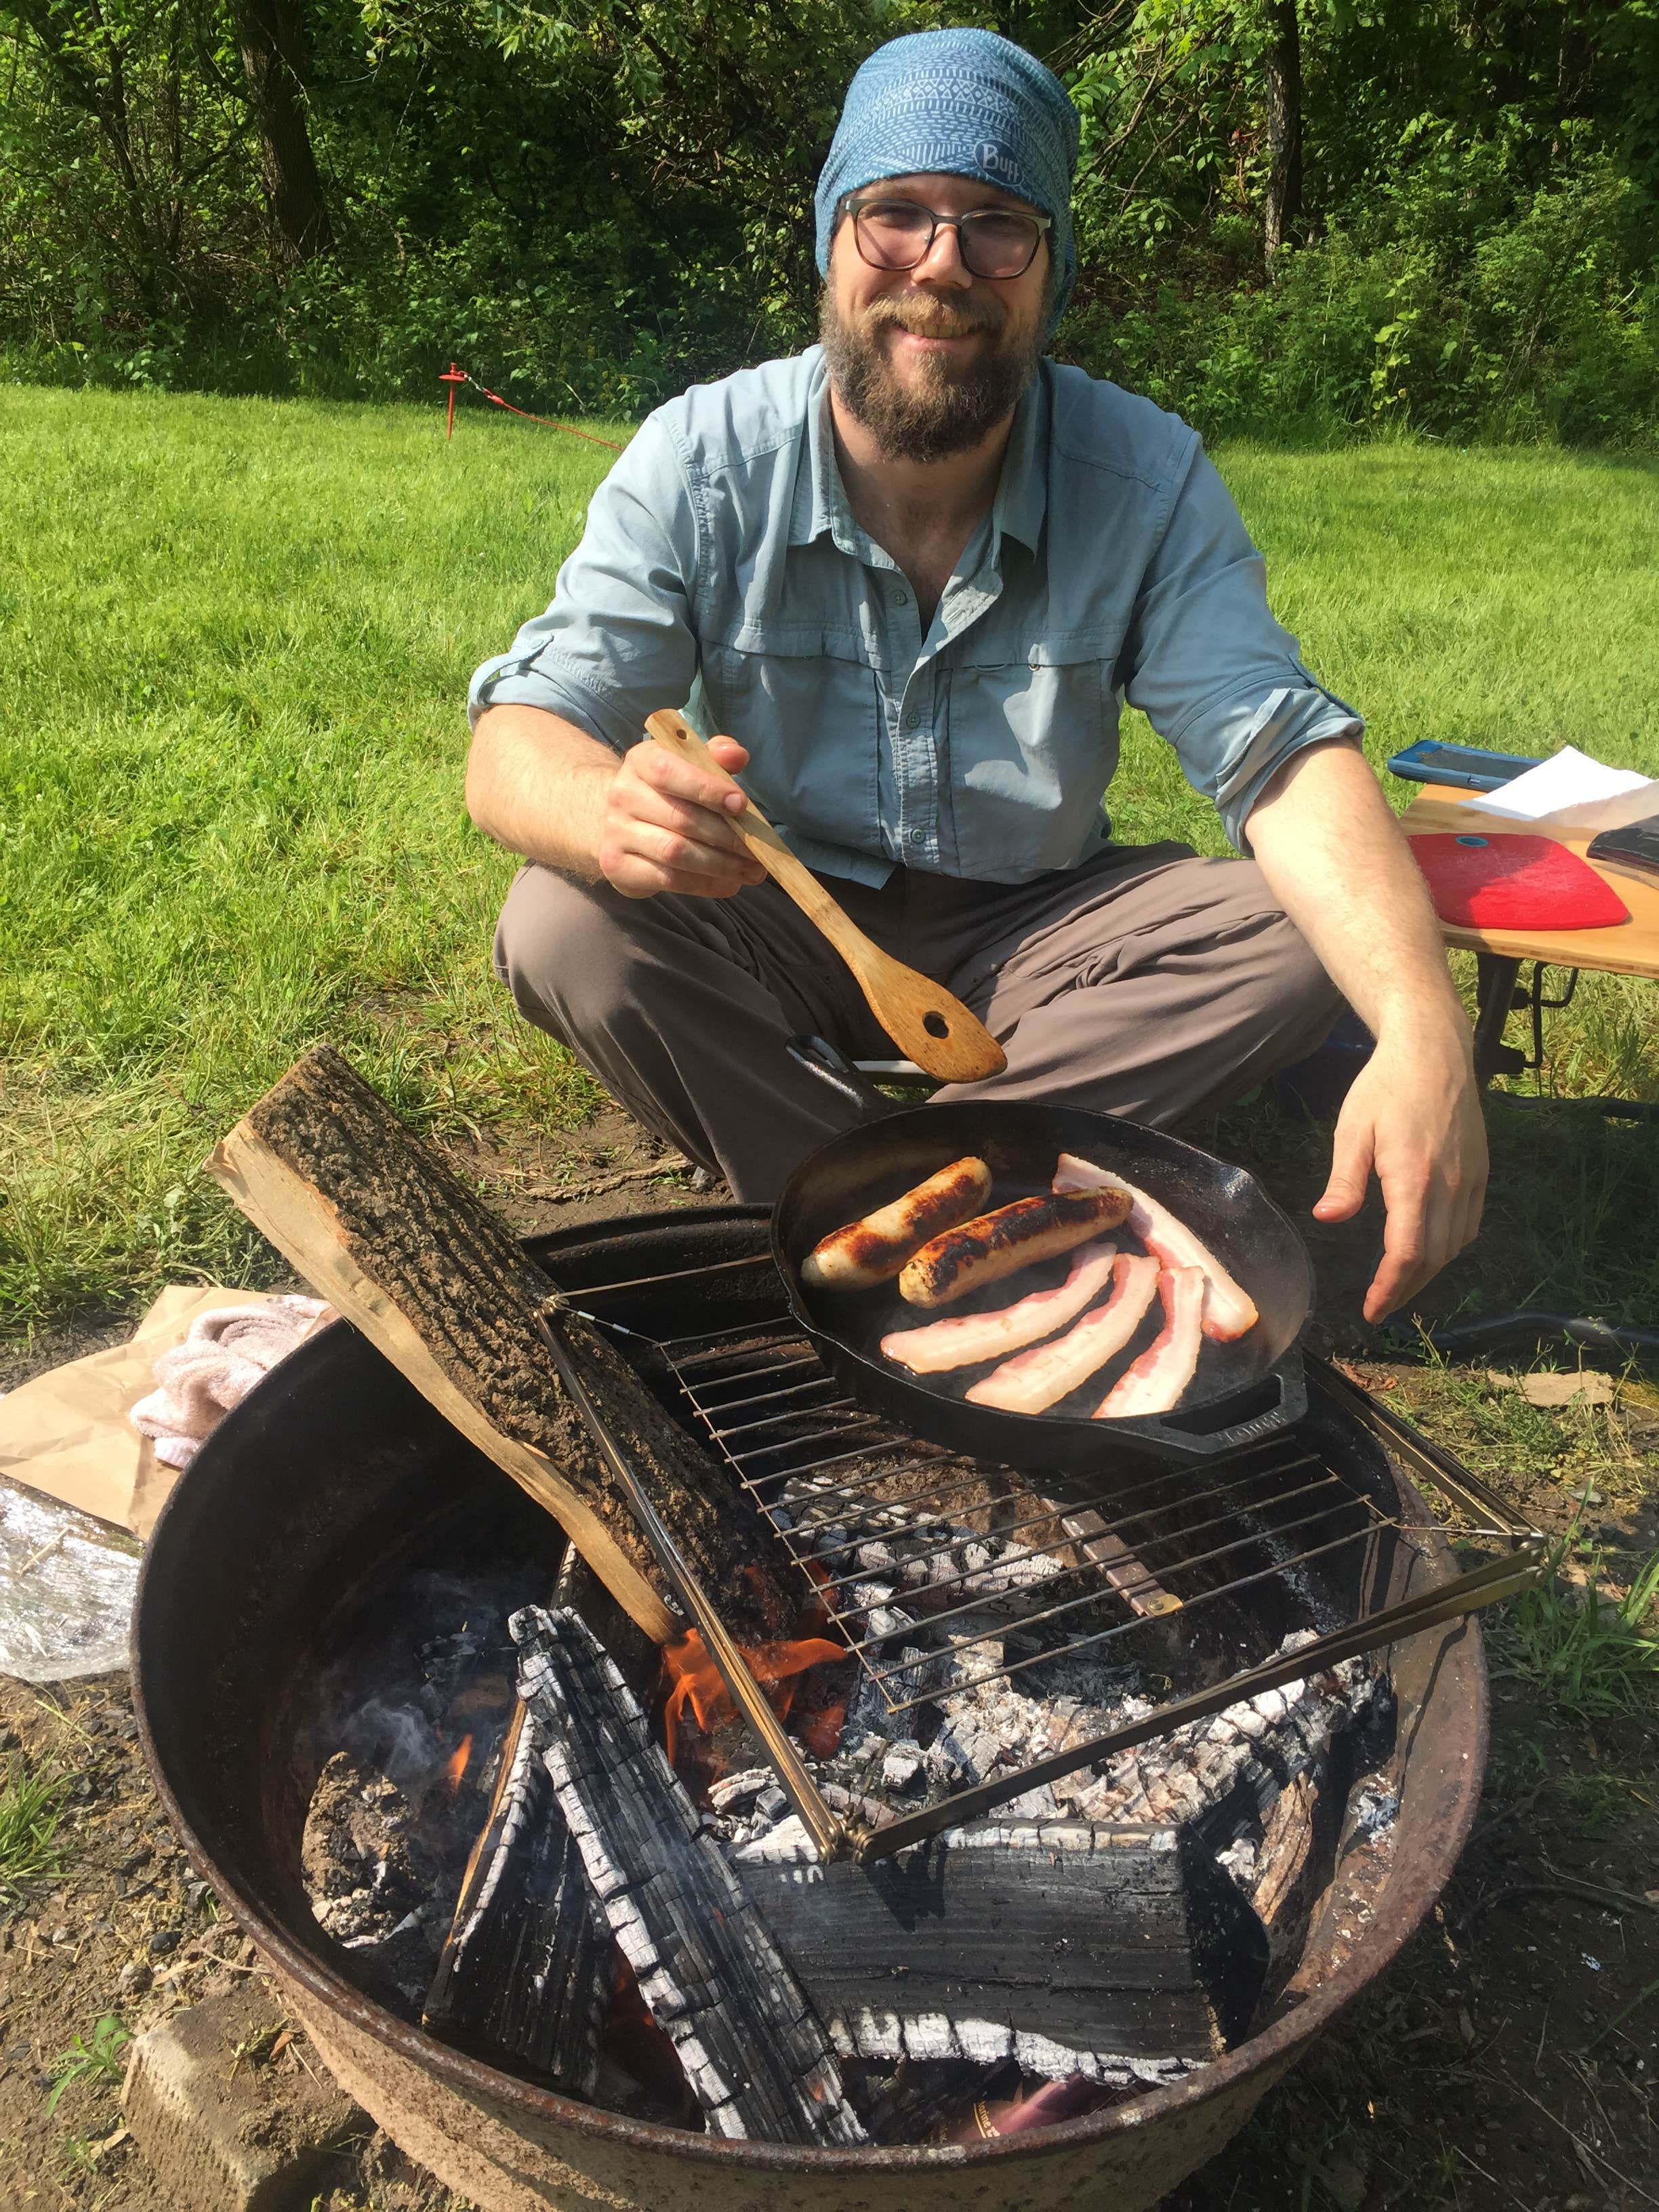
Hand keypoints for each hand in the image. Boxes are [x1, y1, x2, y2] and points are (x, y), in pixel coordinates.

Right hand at [597, 734, 767, 899]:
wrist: (617, 821)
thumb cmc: (668, 791)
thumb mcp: (688, 765)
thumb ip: (714, 756)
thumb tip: (737, 755)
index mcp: (641, 762)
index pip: (668, 772)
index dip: (706, 788)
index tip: (741, 804)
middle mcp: (623, 795)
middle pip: (680, 818)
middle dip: (727, 836)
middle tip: (760, 849)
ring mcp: (616, 833)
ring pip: (676, 852)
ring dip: (721, 865)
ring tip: (752, 871)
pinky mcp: (618, 866)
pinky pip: (669, 879)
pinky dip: (705, 884)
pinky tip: (730, 883)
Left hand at [1311, 1020, 1487, 1323]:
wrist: (1434, 1052)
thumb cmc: (1385, 1087)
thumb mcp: (1352, 1129)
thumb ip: (1344, 1178)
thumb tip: (1328, 1219)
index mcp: (1414, 1178)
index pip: (1408, 1252)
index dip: (1390, 1287)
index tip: (1372, 1309)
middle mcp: (1450, 1185)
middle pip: (1433, 1259)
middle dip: (1406, 1289)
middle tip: (1379, 1306)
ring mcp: (1471, 1180)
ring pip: (1455, 1246)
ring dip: (1428, 1273)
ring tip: (1399, 1286)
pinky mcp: (1481, 1172)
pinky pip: (1470, 1225)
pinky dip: (1449, 1248)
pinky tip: (1429, 1252)